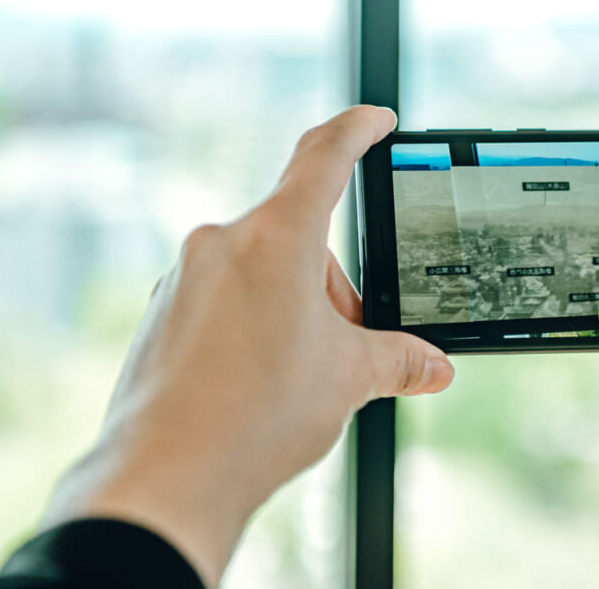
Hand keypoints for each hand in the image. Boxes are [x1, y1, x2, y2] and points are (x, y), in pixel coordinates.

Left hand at [40, 106, 454, 586]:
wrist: (167, 478)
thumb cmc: (259, 416)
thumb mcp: (350, 379)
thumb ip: (400, 360)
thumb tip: (435, 366)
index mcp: (278, 239)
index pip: (325, 157)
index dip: (358, 129)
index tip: (376, 119)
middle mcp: (224, 244)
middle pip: (299, 234)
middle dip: (334, 284)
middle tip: (350, 341)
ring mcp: (185, 278)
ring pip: (261, 269)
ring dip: (294, 305)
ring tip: (303, 374)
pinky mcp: (163, 314)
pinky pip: (223, 297)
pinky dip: (254, 322)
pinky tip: (260, 381)